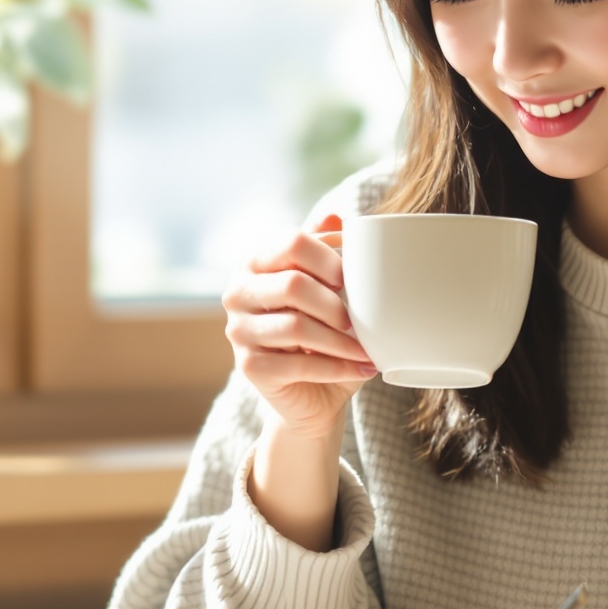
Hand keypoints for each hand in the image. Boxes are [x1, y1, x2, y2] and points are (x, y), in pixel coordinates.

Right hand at [223, 213, 373, 435]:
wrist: (313, 391)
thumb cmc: (323, 330)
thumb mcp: (330, 289)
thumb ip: (327, 251)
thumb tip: (335, 216)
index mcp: (256, 261)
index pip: (292, 242)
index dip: (330, 257)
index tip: (354, 277)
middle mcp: (238, 291)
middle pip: (293, 284)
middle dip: (336, 304)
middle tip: (360, 321)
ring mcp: (238, 330)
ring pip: (297, 326)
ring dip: (342, 341)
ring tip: (369, 350)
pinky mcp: (248, 367)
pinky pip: (299, 364)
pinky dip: (337, 368)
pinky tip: (362, 368)